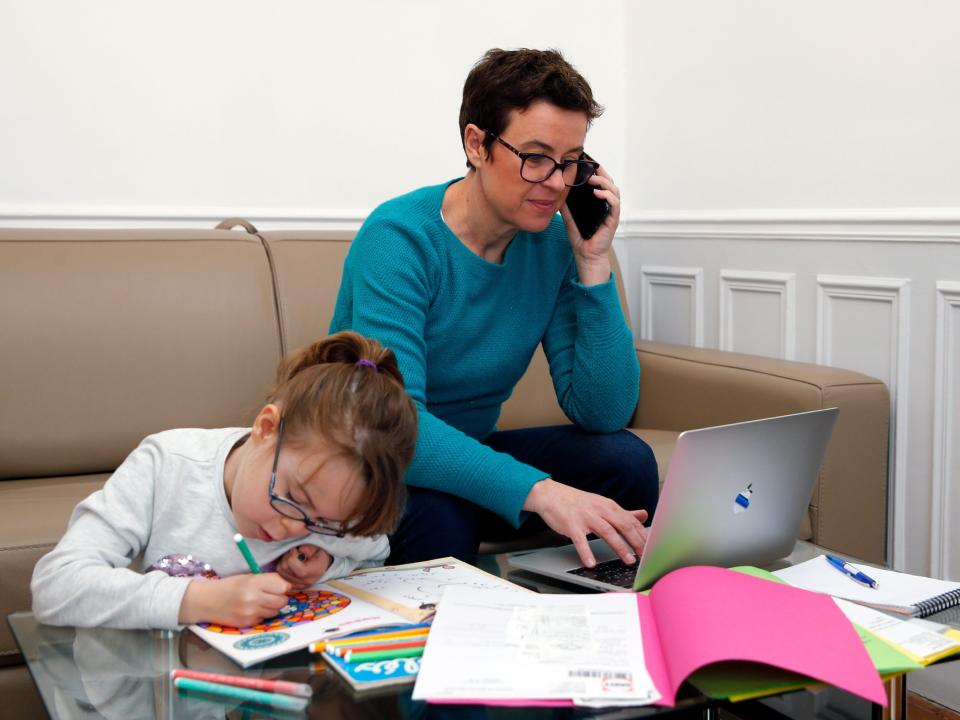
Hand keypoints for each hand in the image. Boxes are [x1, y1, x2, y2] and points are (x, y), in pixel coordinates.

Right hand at [179, 572, 290, 626]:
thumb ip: (266, 581)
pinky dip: (261, 615)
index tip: (280, 586)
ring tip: (260, 602)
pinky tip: (251, 610)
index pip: (282, 586)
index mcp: (253, 582)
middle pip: (282, 601)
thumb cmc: (228, 586)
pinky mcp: (246, 623)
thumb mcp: (247, 577)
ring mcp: (250, 612)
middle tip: (272, 596)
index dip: (283, 586)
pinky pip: (264, 620)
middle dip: (280, 598)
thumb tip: (287, 586)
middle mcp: (253, 597)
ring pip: (275, 612)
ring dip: (271, 608)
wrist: (206, 601)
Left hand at [275, 545, 332, 589]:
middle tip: (294, 552)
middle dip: (287, 556)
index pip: (295, 567)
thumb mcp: (318, 548)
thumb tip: (301, 549)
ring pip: (280, 570)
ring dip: (284, 561)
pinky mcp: (291, 586)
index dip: (292, 556)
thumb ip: (310, 548)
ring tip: (293, 557)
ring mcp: (297, 585)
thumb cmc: (319, 555)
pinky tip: (290, 564)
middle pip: (285, 567)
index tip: (296, 550)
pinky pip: (279, 574)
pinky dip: (282, 566)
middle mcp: (305, 582)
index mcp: (314, 572)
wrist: (322, 565)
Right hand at [522, 478, 647, 567]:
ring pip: (606, 531)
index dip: (643, 535)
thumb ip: (623, 512)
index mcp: (609, 506)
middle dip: (636, 541)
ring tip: (628, 560)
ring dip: (619, 547)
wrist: (550, 494)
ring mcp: (585, 517)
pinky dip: (586, 552)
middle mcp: (599, 510)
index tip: (652, 549)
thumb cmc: (577, 502)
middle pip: (623, 525)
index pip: (631, 521)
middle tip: (645, 556)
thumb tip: (643, 514)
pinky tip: (591, 563)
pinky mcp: (571, 525)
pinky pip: (580, 540)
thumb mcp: (602, 504)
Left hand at [559, 165, 620, 285]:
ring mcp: (611, 211)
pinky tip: (597, 193)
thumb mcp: (568, 217)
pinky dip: (607, 195)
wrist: (585, 254)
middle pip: (609, 181)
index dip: (595, 170)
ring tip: (592, 178)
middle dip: (601, 171)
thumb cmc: (580, 236)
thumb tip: (556, 191)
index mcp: (598, 201)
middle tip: (590, 164)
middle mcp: (606, 204)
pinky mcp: (613, 219)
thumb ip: (565, 205)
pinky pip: (614, 203)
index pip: (600, 181)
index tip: (586, 161)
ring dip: (604, 181)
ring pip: (614, 189)